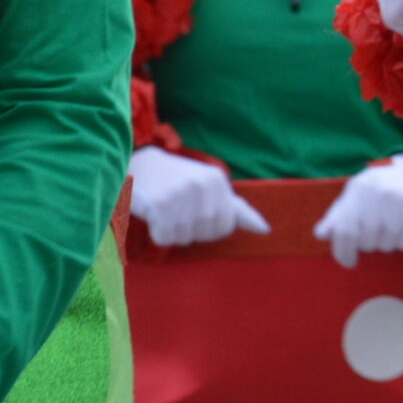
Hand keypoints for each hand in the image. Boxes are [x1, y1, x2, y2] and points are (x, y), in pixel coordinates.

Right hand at [128, 146, 269, 247]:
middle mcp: (202, 186)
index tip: (196, 215)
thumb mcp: (211, 188)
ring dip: (173, 232)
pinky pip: (164, 237)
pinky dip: (158, 233)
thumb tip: (265, 230)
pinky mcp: (159, 205)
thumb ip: (237, 210)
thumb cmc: (178, 181)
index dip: (209, 229)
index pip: (225, 226)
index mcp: (218, 181)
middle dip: (191, 231)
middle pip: (205, 232)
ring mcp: (181, 194)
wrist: (137, 166)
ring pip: (183, 237)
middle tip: (177, 213)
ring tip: (165, 211)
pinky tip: (154, 215)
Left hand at [312, 155, 402, 267]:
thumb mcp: (352, 197)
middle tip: (374, 234)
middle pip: (368, 241)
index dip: (344, 252)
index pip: (346, 231)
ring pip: (389, 244)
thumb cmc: (375, 190)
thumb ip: (335, 217)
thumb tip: (321, 234)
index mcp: (359, 189)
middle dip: (369, 244)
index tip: (348, 262)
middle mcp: (381, 193)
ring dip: (387, 244)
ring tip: (390, 229)